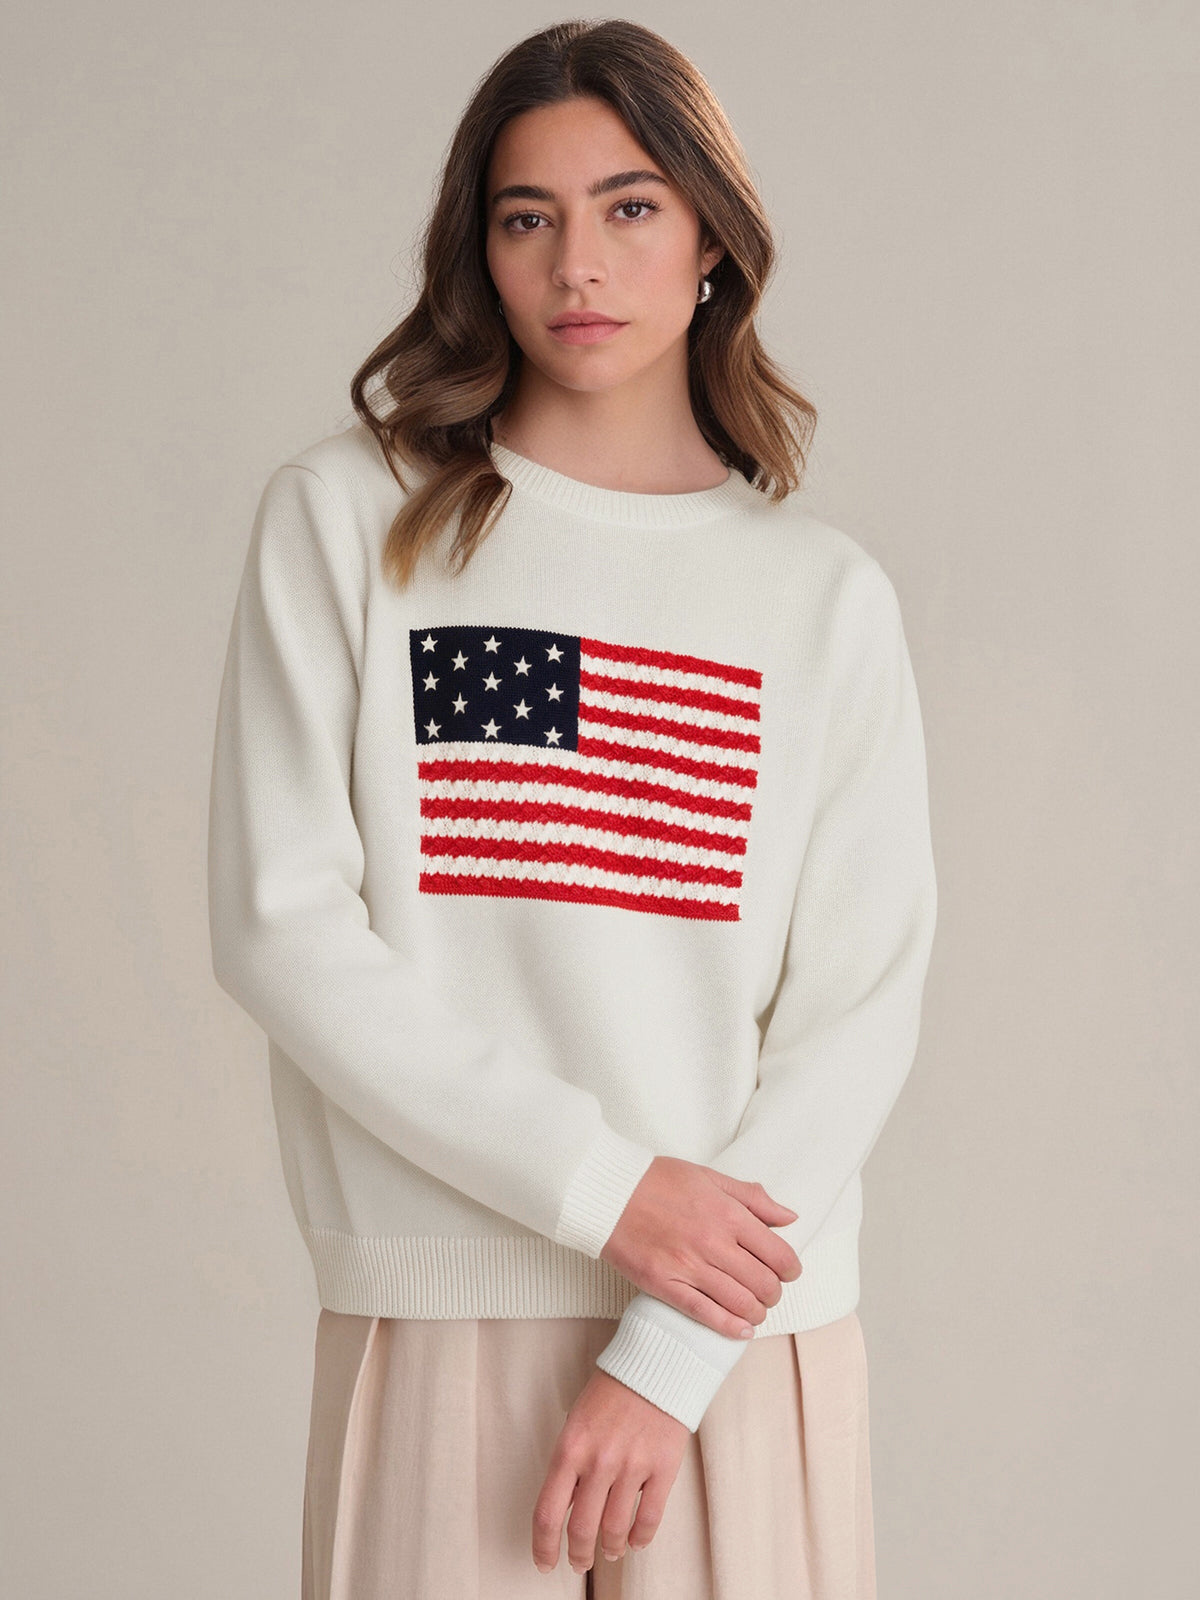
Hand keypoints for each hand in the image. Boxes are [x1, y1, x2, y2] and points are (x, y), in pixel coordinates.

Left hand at [531, 1369, 688, 1573]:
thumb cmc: (613, 1390)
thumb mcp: (578, 1421)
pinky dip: (640, 1537)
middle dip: (578, 1554)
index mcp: (570, 1448)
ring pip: (614, 1529)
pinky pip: (649, 1518)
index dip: (543, 1546)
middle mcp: (599, 1461)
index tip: (544, 1561)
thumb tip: (568, 1506)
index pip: (548, 1512)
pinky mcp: (663, 1467)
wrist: (656, 1362)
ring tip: (609, 1551)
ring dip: (609, 1548)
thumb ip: (572, 1463)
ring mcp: (632, 1466)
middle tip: (579, 1562)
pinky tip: (635, 1540)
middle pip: (581, 1529)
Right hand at [600, 1157, 801, 1337]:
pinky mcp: (666, 1285)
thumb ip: (753, 1198)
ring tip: (754, 1309)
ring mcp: (689, 1266)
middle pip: (764, 1283)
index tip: (788, 1272)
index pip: (778, 1254)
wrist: (609, 1193)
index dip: (790, 1269)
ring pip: (741, 1303)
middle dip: (774, 1293)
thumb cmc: (658, 1181)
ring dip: (756, 1312)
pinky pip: (706, 1314)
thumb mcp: (710, 1177)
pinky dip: (730, 1327)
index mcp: (728, 1214)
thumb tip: (789, 1218)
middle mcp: (713, 1243)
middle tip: (769, 1291)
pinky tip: (741, 1329)